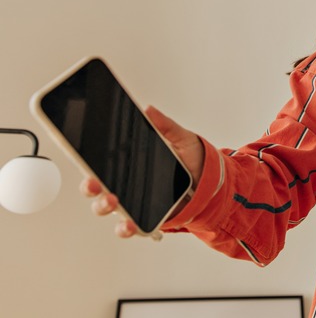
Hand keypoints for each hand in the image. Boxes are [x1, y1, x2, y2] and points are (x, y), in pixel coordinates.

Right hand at [80, 106, 204, 237]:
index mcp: (128, 162)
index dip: (85, 159)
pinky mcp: (146, 218)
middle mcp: (125, 183)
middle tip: (93, 182)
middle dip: (89, 186)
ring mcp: (133, 202)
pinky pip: (130, 226)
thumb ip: (165, 126)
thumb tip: (149, 110)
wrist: (213, 183)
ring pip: (107, 207)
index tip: (79, 154)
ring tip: (112, 201)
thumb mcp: (181, 139)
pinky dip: (126, 228)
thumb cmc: (193, 160)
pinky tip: (129, 224)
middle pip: (96, 186)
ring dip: (104, 206)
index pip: (100, 160)